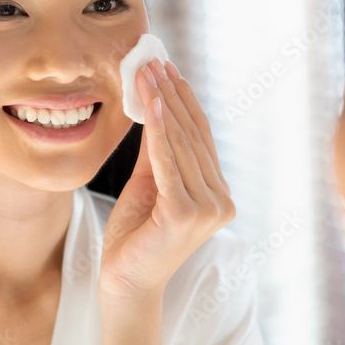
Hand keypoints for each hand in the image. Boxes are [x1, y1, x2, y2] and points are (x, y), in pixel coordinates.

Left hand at [99, 58, 234, 302]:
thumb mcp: (148, 185)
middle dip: (171, 94)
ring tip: (147, 72)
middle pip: (193, 136)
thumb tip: (155, 107)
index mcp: (217, 195)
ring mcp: (207, 210)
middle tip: (154, 60)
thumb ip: (156, 153)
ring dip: (163, 104)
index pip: (200, 138)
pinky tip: (153, 105)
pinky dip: (160, 132)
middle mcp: (220, 201)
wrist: (123, 284)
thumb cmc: (134, 238)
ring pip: (181, 144)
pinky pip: (169, 163)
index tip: (166, 68)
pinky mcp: (185, 215)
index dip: (183, 101)